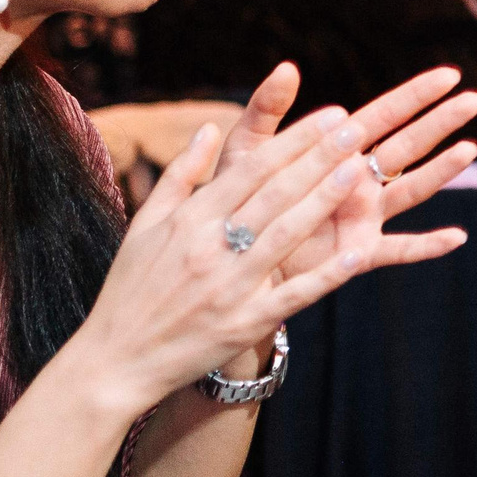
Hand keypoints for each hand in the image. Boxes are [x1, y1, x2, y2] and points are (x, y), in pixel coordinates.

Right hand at [60, 108, 378, 422]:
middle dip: (319, 157)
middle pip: (274, 193)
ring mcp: (230, 286)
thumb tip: (209, 127)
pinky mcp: (245, 323)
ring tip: (359, 170)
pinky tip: (358, 253)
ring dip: (325, 201)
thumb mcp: (145, 224)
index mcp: (189, 219)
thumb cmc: (131, 287)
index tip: (329, 116)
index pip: (251, 168)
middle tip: (357, 128)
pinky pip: (293, 295)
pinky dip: (326, 275)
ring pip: (286, 234)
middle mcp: (210, 247)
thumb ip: (180, 174)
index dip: (294, 140)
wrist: (117, 360)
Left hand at [213, 62, 476, 330]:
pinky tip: (456, 238)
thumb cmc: (238, 198)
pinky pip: (398, 249)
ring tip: (470, 149)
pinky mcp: (356, 252)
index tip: (450, 74)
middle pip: (408, 145)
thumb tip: (287, 66)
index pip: (384, 115)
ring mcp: (362, 215)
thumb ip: (266, 109)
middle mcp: (357, 180)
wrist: (229, 256)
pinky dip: (426, 246)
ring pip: (411, 189)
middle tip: (476, 99)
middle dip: (441, 122)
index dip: (416, 95)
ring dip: (441, 171)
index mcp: (336, 150)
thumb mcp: (248, 149)